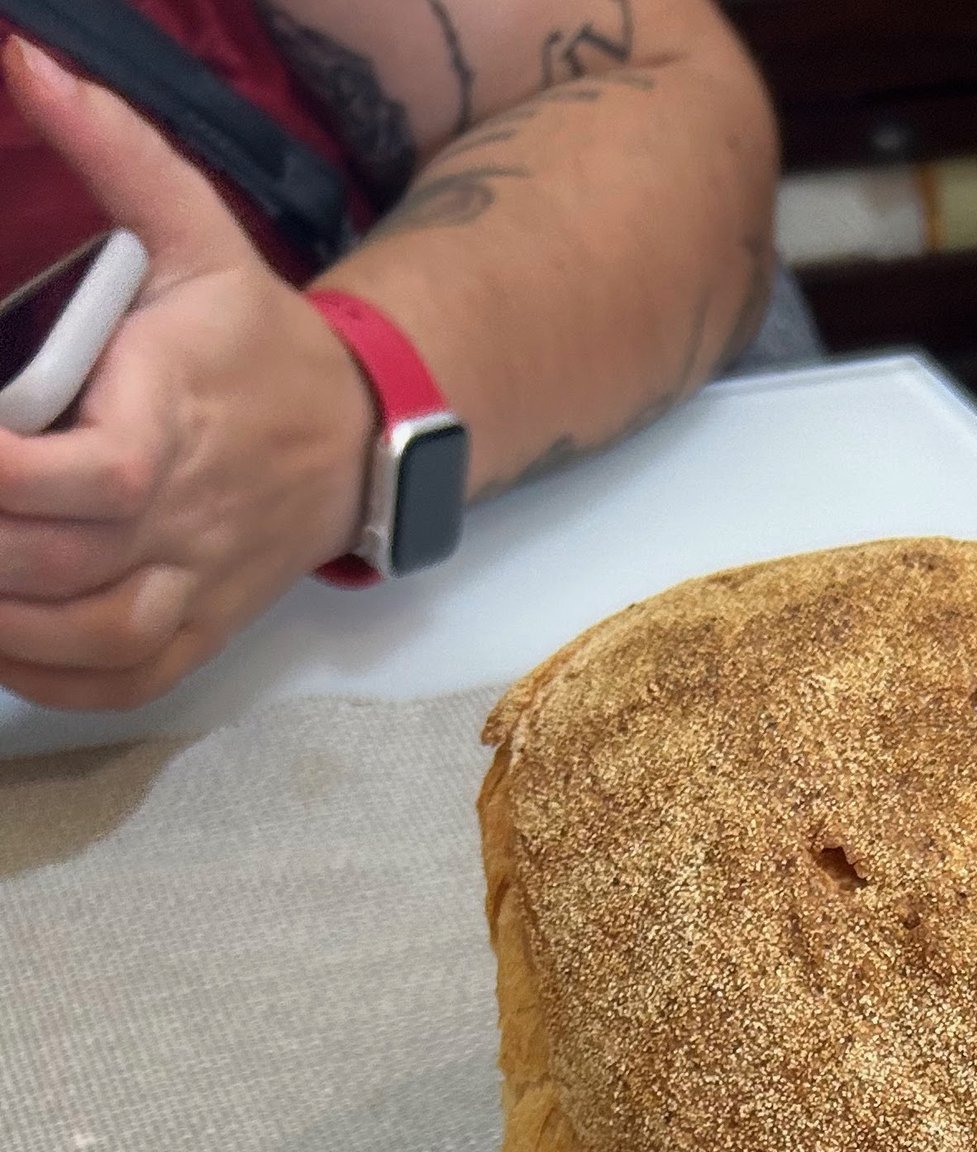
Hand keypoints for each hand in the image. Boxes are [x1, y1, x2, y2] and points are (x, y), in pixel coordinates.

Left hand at [0, 36, 375, 711]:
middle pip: (60, 569)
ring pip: (85, 640)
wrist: (361, 440)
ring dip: (5, 624)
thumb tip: (27, 62)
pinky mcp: (199, 633)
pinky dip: (49, 680)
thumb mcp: (194, 234)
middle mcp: (184, 524)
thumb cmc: (258, 341)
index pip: (88, 477)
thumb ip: (113, 150)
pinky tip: (4, 643)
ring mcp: (195, 589)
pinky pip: (121, 684)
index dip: (3, 478)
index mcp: (174, 428)